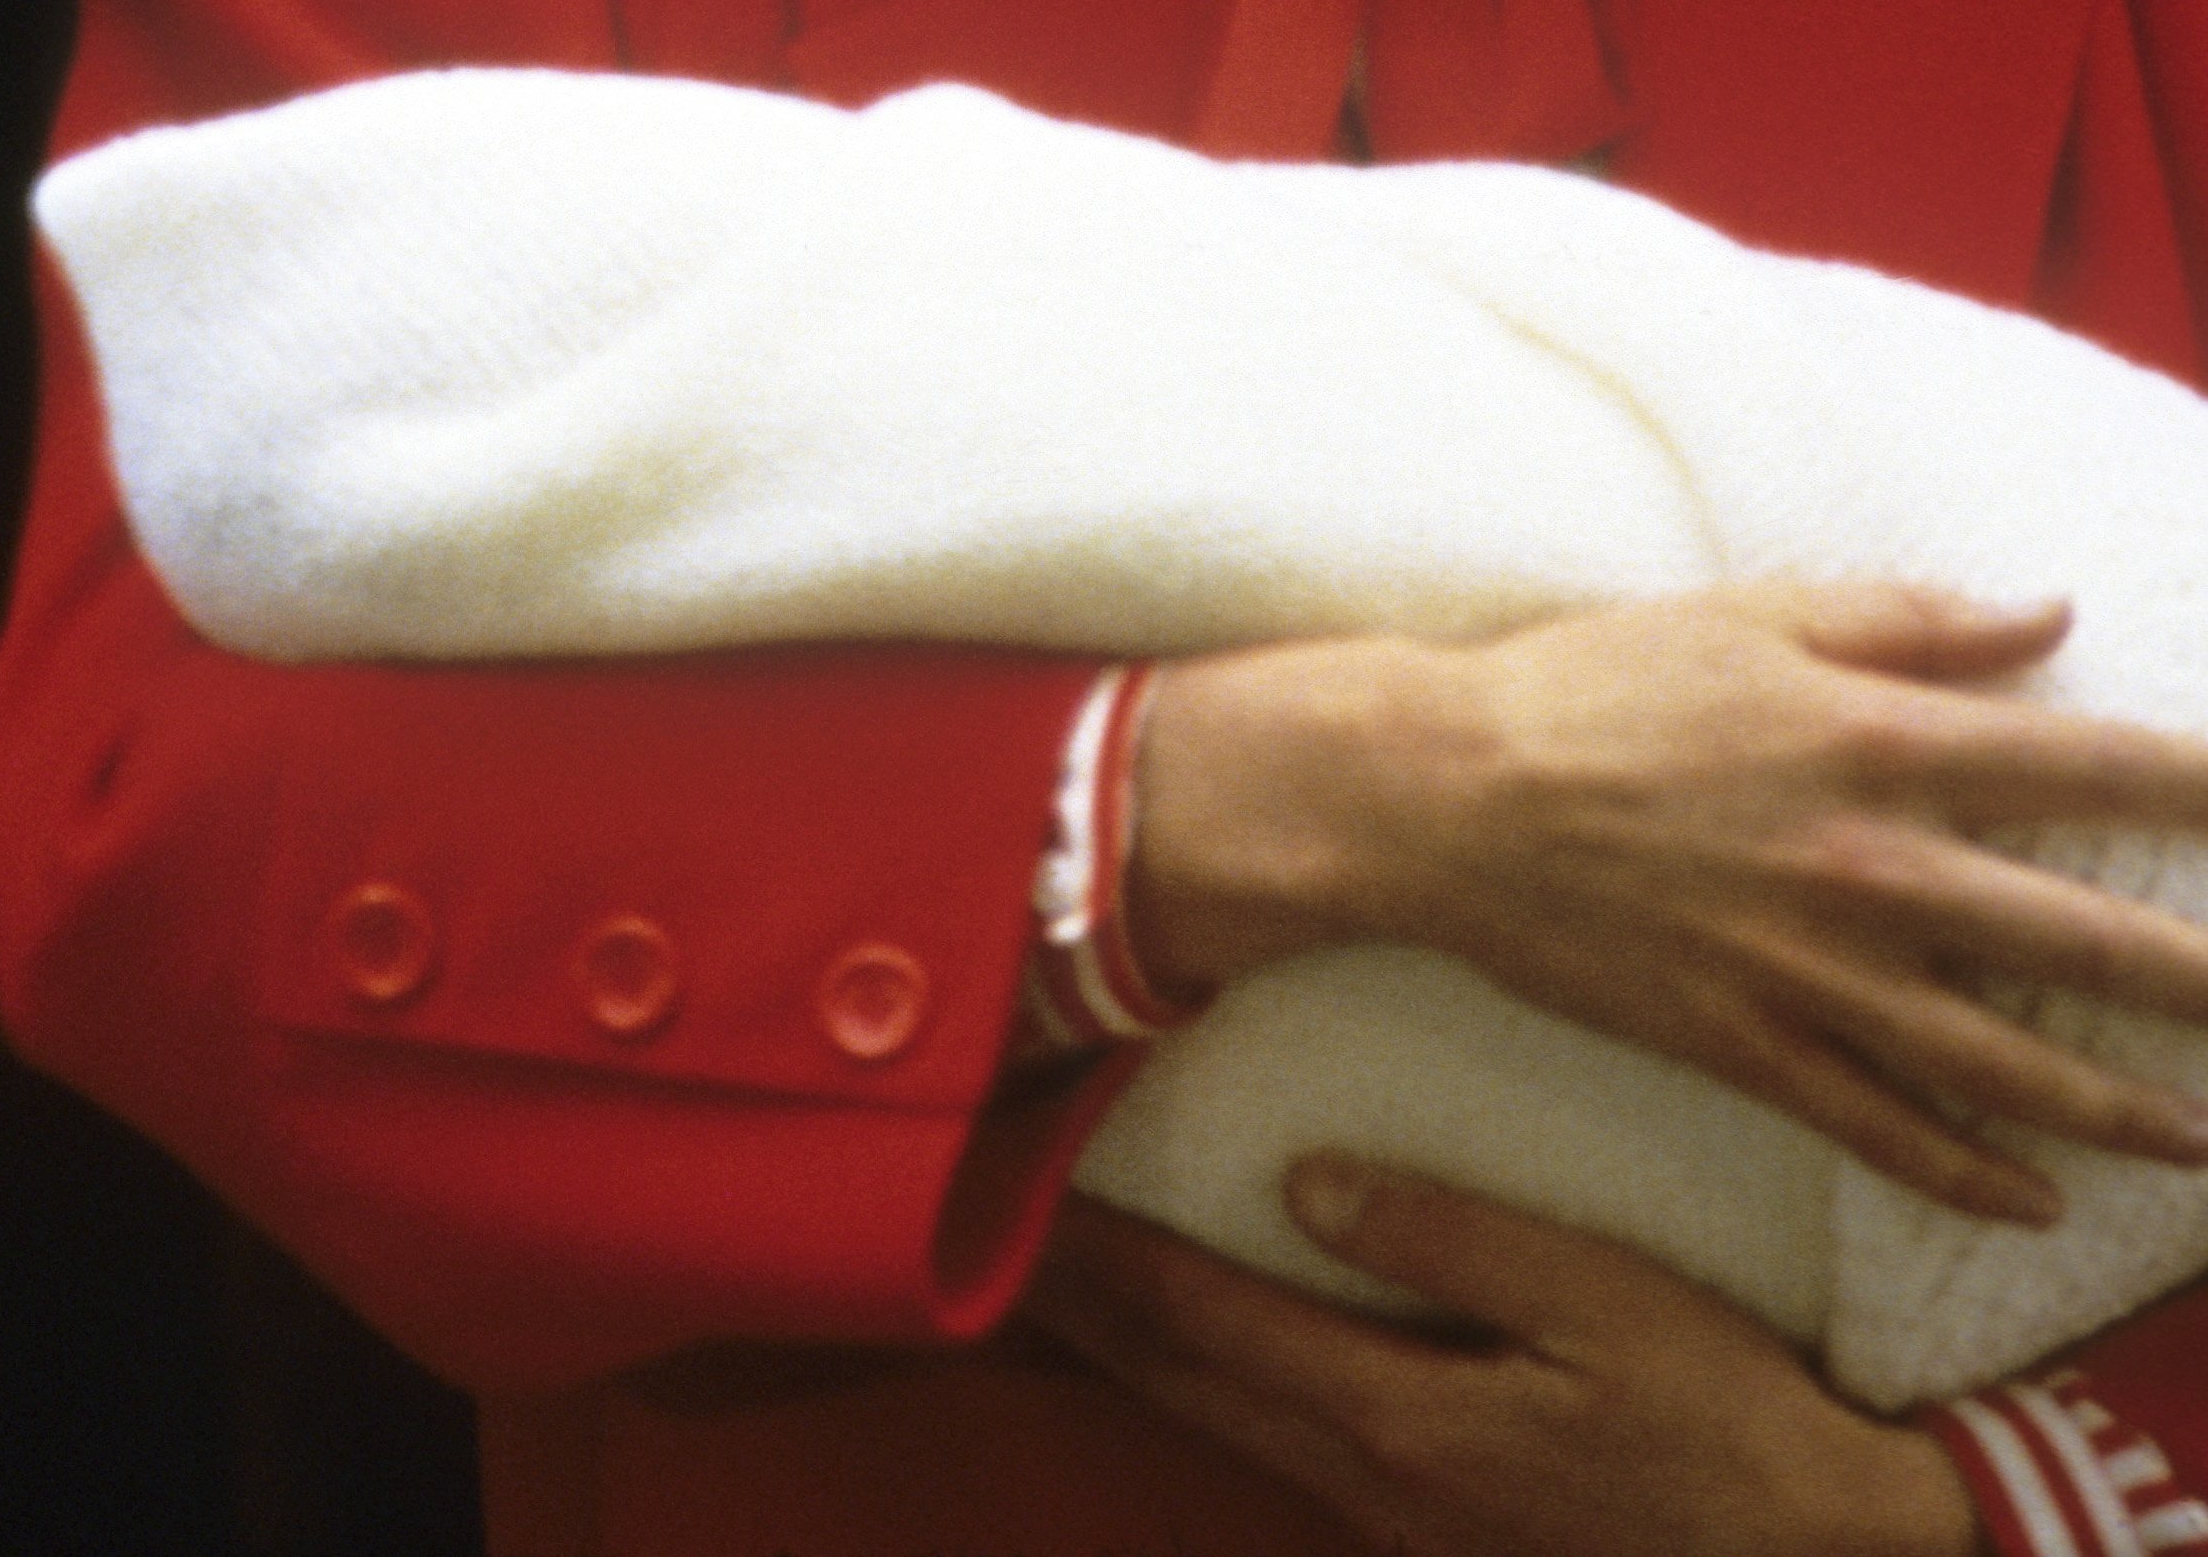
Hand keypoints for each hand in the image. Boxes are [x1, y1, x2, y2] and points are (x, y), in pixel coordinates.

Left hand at [1023, 1162, 1978, 1555]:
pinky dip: (1206, 1386)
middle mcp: (1367, 1482)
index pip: (1195, 1317)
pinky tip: (1191, 1355)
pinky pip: (1275, 1447)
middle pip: (1176, 1375)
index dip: (1093, 1250)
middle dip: (1073, 1299)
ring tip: (1052, 1277)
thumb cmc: (1733, 1428)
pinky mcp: (1431, 1534)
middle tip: (973, 1220)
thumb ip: (1451, 1239)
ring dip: (1126, 1347)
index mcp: (1397, 1416)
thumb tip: (1305, 1184)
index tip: (1010, 1184)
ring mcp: (1394, 1523)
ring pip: (1215, 1418)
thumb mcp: (1608, 1304)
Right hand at [1131, 581, 2207, 1219]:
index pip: (2094, 771)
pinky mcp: (1746, 1043)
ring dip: (2125, 1115)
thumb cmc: (1588, 685)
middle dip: (2207, 985)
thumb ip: (1910, 619)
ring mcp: (1811, 971)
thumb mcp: (1749, 617)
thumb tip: (2051, 611)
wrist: (1435, 797)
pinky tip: (2037, 1202)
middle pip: (2088, 943)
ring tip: (2204, 1141)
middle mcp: (1870, 867)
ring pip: (2009, 1066)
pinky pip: (1883, 1131)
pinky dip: (1969, 1176)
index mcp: (1877, 743)